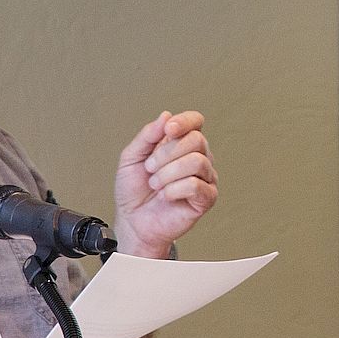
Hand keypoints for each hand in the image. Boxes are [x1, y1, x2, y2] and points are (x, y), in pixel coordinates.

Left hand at [114, 109, 218, 258]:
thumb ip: (148, 135)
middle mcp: (198, 157)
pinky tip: (166, 195)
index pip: (196, 121)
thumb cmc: (134, 191)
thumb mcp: (131, 157)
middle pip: (197, 140)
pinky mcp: (207, 198)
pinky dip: (174, 189)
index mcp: (181, 144)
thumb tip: (166, 116)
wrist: (133, 221)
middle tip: (150, 168)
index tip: (169, 129)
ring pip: (197, 162)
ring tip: (156, 184)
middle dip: (166, 154)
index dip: (185, 121)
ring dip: (168, 173)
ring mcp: (205, 178)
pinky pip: (196, 185)